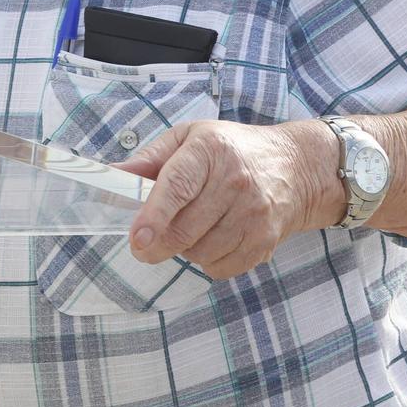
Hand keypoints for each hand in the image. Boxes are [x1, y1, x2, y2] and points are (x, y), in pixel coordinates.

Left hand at [119, 119, 340, 280]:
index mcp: (210, 150)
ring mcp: (254, 214)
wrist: (295, 168)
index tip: (137, 238)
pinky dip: (208, 261)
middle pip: (185, 229)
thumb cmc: (232, 150)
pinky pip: (221, 268)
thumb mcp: (190, 138)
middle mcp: (236, 181)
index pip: (178, 187)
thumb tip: (112, 176)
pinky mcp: (265, 240)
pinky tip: (213, 239)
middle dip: (157, 244)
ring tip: (192, 228)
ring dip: (185, 249)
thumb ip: (149, 159)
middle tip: (144, 245)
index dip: (154, 216)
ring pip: (200, 253)